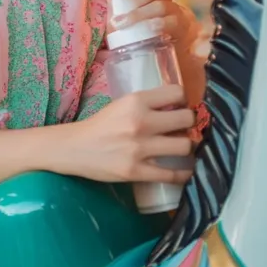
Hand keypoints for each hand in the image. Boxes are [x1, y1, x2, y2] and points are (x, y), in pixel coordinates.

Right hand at [64, 84, 193, 183]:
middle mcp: (140, 122)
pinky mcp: (137, 172)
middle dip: (190, 124)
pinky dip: (183, 173)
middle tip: (185, 129)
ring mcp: (139, 148)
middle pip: (186, 119)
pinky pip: (172, 174)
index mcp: (136, 101)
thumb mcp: (122, 104)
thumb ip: (147, 104)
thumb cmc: (101, 124)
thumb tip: (177, 108)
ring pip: (184, 146)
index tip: (181, 107)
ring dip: (188, 148)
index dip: (183, 100)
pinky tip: (184, 171)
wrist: (76, 148)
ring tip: (183, 148)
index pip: (177, 92)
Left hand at [109, 0, 196, 48]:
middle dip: (132, 4)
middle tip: (116, 19)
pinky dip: (159, 23)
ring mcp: (174, 6)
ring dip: (139, 16)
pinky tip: (150, 28)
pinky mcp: (180, 23)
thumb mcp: (125, 5)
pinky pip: (172, 21)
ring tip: (123, 26)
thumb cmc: (139, 15)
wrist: (161, 36)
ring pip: (159, 6)